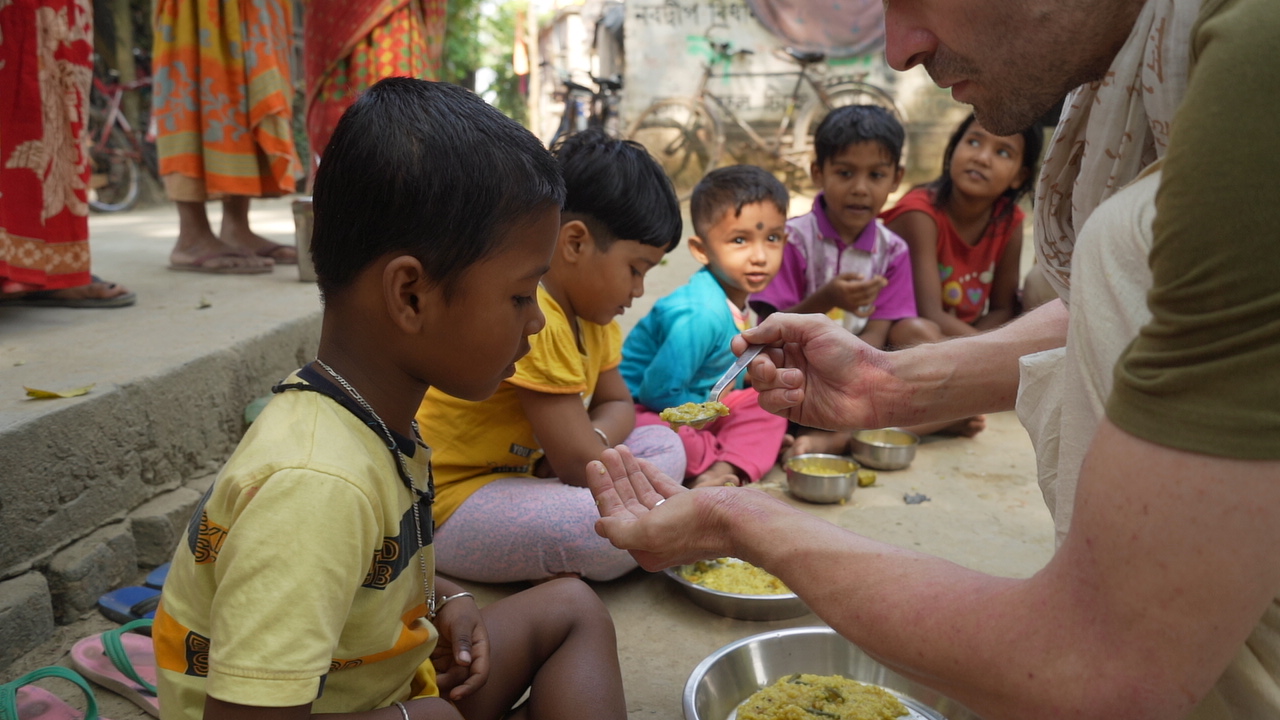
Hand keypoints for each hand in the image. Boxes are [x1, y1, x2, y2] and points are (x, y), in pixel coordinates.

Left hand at [430, 596, 488, 700]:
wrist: (443, 599)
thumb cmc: (458, 608)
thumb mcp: (461, 622)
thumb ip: (462, 640)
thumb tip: (465, 662)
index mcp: (479, 650)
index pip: (480, 674)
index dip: (470, 687)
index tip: (455, 694)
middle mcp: (468, 658)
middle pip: (460, 678)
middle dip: (448, 684)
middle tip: (433, 683)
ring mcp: (453, 659)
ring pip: (447, 677)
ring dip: (437, 680)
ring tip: (424, 678)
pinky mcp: (440, 658)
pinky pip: (436, 670)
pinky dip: (429, 673)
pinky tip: (419, 672)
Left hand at [587, 445, 742, 570]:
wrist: (739, 518)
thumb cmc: (696, 525)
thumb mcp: (651, 531)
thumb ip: (620, 530)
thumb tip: (598, 525)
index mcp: (645, 548)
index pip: (614, 515)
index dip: (601, 489)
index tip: (593, 465)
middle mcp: (657, 537)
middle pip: (628, 502)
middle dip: (615, 477)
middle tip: (605, 453)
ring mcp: (674, 521)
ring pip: (644, 494)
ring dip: (631, 472)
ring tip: (619, 450)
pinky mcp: (689, 508)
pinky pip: (663, 490)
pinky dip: (651, 475)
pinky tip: (641, 461)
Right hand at [735, 313, 894, 429]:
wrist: (870, 387)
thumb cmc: (848, 353)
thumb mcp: (814, 326)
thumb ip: (778, 325)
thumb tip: (747, 335)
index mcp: (792, 342)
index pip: (758, 342)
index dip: (745, 344)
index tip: (740, 347)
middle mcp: (788, 363)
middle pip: (753, 364)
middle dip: (758, 365)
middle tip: (770, 367)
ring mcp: (789, 387)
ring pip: (759, 385)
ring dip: (774, 381)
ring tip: (799, 380)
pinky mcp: (792, 408)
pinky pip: (769, 403)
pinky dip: (780, 397)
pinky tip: (800, 394)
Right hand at [824, 273, 887, 315]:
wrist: (826, 297)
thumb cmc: (835, 284)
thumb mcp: (841, 276)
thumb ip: (852, 275)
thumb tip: (863, 277)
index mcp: (846, 289)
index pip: (864, 286)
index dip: (874, 282)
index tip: (880, 277)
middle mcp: (849, 298)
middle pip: (867, 293)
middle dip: (878, 287)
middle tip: (884, 281)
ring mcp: (850, 306)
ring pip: (867, 302)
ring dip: (875, 295)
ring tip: (878, 287)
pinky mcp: (851, 311)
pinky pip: (861, 315)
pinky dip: (868, 312)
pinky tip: (874, 307)